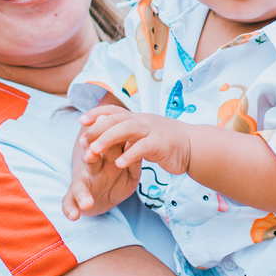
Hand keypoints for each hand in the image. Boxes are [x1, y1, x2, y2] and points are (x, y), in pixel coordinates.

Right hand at [62, 122, 140, 220]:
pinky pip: (69, 202)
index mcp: (107, 157)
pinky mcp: (74, 197)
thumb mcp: (130, 170)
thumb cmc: (119, 177)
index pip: (107, 144)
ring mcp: (83, 183)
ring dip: (81, 192)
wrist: (105, 195)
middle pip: (90, 159)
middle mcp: (93, 168)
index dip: (106, 136)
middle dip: (89, 155)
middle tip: (90, 154)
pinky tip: (73, 216)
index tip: (104, 127)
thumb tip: (139, 146)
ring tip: (87, 202)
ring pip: (79, 185)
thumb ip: (133, 162)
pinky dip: (69, 209)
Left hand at [79, 106, 193, 175]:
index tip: (82, 120)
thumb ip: (129, 133)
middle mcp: (142, 121)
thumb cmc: (167, 142)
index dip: (97, 113)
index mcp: (137, 118)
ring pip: (126, 129)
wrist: (193, 146)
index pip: (114, 110)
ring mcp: (152, 130)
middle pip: (115, 119)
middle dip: (96, 129)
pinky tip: (118, 164)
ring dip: (107, 139)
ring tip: (93, 151)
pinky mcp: (160, 144)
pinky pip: (142, 147)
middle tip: (82, 141)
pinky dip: (129, 155)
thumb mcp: (145, 134)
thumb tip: (108, 133)